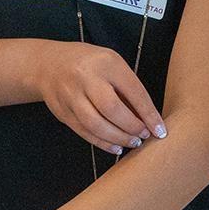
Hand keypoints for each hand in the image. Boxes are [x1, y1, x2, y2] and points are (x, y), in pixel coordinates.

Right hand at [34, 41, 165, 154]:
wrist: (48, 64)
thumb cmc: (89, 64)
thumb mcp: (111, 64)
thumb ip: (127, 87)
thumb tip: (148, 118)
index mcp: (105, 62)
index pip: (132, 91)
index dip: (148, 114)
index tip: (160, 130)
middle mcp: (85, 77)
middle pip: (111, 109)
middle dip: (131, 127)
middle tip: (143, 136)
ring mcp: (70, 95)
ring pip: (95, 124)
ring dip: (118, 138)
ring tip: (132, 143)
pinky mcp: (62, 111)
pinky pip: (84, 132)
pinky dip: (102, 143)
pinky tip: (115, 147)